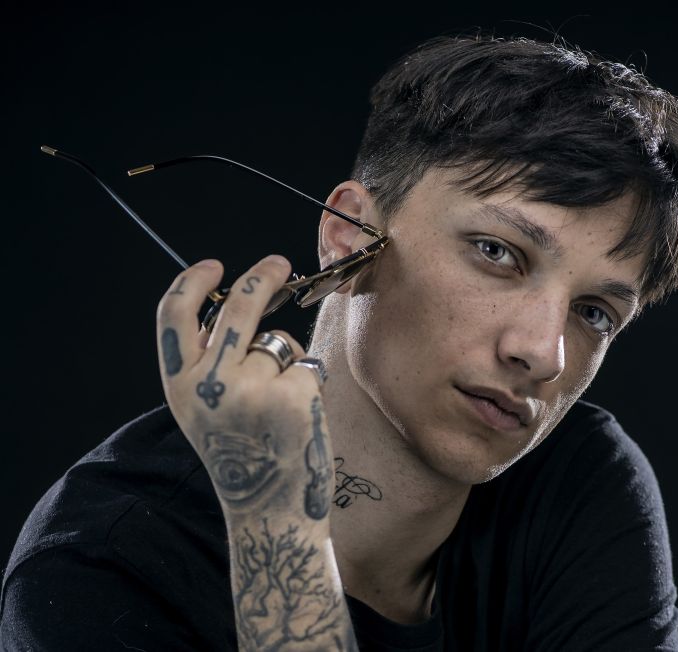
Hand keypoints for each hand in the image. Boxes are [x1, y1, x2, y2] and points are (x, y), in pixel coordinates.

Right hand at [155, 255, 333, 519]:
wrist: (270, 509)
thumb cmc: (241, 455)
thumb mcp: (202, 410)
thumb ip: (206, 363)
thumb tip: (231, 306)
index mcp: (180, 385)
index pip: (174, 315)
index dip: (192, 282)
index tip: (213, 265)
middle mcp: (210, 383)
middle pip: (237, 305)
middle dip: (261, 276)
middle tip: (277, 263)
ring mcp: (252, 387)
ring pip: (277, 341)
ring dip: (285, 361)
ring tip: (280, 405)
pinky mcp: (292, 394)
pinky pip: (304, 363)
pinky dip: (307, 381)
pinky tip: (299, 416)